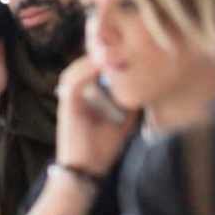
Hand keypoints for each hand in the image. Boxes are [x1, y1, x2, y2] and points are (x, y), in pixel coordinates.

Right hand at [54, 57, 136, 176]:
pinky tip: (102, 66)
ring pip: (77, 69)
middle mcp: (76, 94)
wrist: (86, 170)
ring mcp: (69, 99)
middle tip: (121, 44)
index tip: (128, 48)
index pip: (95, 68)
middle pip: (84, 64)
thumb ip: (130, 102)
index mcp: (88, 96)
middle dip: (101, 53)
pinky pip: (73, 82)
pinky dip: (86, 72)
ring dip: (93, 59)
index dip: (109, 57)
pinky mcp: (66, 106)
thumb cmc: (103, 148)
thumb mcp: (124, 120)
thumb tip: (148, 85)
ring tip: (112, 51)